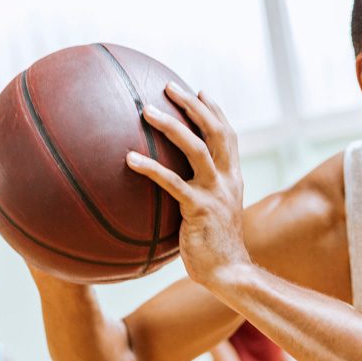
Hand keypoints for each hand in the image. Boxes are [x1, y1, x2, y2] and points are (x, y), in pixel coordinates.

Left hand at [126, 84, 246, 290]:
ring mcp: (215, 193)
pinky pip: (172, 182)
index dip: (215, 111)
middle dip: (193, 106)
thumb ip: (201, 196)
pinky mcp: (200, 209)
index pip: (229, 136)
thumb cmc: (215, 250)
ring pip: (196, 148)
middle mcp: (228, 181)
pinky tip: (129, 158)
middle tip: (168, 86)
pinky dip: (150, 167)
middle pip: (215, 132)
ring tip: (146, 111)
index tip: (201, 92)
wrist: (229, 273)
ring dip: (171, 126)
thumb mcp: (214, 216)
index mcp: (233, 180)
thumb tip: (174, 191)